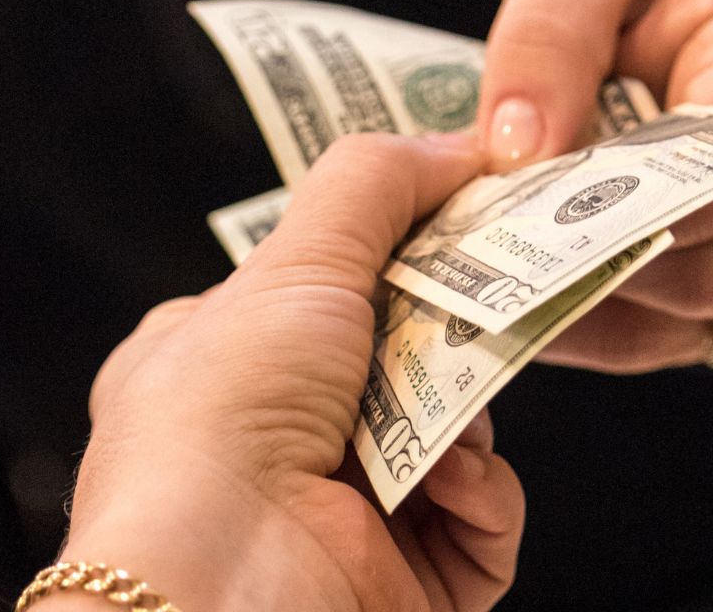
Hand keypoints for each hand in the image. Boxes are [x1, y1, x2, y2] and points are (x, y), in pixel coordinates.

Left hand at [43, 133, 522, 611]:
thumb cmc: (223, 424)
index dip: (408, 257)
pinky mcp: (405, 580)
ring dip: (469, 419)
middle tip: (491, 303)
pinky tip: (449, 487)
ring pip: (458, 436)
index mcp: (228, 365)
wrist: (222, 588)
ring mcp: (344, 514)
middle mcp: (282, 440)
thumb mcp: (293, 267)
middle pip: (411, 360)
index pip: (337, 293)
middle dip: (454, 335)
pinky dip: (483, 498)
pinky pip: (483, 521)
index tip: (475, 219)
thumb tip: (453, 144)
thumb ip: (370, 186)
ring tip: (450, 420)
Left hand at [479, 0, 712, 371]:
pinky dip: (602, 331)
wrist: (644, 6)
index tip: (540, 207)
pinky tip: (542, 305)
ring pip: (702, 318)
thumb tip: (519, 145)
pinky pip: (673, 338)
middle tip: (516, 257)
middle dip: (611, 270)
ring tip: (516, 283)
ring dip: (601, 309)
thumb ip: (551, 34)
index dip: (634, 210)